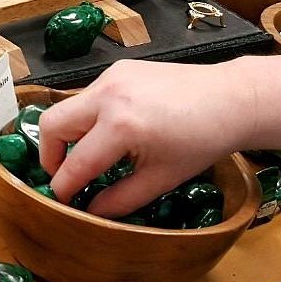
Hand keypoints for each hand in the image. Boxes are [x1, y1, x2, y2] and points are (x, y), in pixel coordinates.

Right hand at [37, 59, 253, 215]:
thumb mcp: (161, 179)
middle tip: (63, 174)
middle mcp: (108, 95)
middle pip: (52, 124)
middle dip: (50, 154)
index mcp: (121, 126)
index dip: (64, 187)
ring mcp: (111, 77)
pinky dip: (90, 117)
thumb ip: (120, 199)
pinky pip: (89, 96)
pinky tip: (113, 131)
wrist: (230, 99)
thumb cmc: (201, 142)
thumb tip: (90, 212)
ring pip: (68, 107)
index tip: (61, 202)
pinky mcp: (118, 69)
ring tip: (91, 154)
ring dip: (71, 134)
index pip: (76, 163)